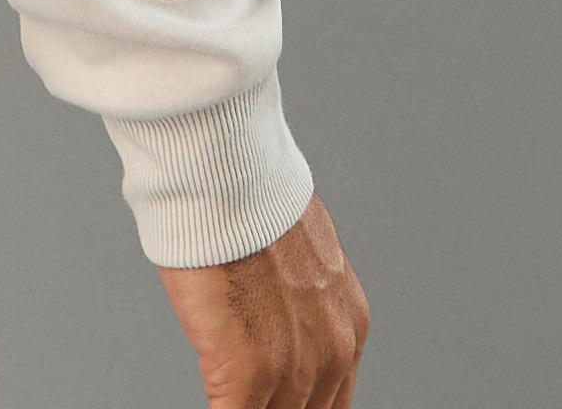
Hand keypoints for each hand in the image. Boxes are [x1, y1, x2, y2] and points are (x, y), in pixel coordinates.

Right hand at [160, 191, 366, 405]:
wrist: (224, 176)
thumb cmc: (244, 195)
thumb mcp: (296, 254)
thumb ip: (295, 300)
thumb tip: (273, 307)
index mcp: (348, 324)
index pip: (331, 399)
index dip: (298, 405)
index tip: (275, 401)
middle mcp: (334, 352)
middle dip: (275, 406)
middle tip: (250, 397)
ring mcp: (294, 367)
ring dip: (247, 408)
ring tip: (230, 399)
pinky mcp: (249, 374)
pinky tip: (213, 402)